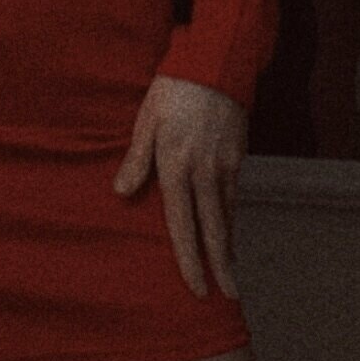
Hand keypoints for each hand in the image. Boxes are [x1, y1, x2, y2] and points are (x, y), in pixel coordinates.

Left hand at [113, 74, 245, 299]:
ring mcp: (225, 166)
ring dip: (227, 247)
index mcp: (176, 166)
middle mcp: (204, 172)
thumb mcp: (146, 119)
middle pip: (212, 230)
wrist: (216, 64)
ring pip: (227, 216)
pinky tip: (229, 231)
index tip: (195, 287)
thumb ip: (136, 158)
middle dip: (219, 267)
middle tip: (226, 296)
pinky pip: (234, 197)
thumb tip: (121, 193)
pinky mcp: (239, 156)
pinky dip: (232, 218)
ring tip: (229, 273)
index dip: (188, 259)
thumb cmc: (173, 90)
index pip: (181, 224)